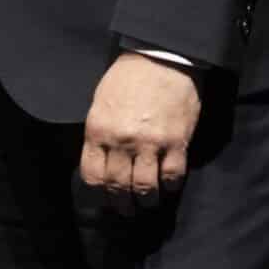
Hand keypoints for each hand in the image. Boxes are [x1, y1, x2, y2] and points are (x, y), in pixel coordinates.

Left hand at [79, 51, 198, 203]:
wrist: (160, 58)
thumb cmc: (127, 78)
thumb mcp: (101, 103)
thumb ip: (100, 134)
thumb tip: (101, 161)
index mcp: (98, 130)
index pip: (92, 175)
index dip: (98, 194)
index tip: (105, 199)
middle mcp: (121, 141)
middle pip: (118, 186)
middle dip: (121, 204)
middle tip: (127, 210)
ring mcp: (150, 143)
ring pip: (145, 187)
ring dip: (146, 201)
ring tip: (148, 203)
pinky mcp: (176, 142)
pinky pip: (173, 176)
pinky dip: (170, 187)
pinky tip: (169, 186)